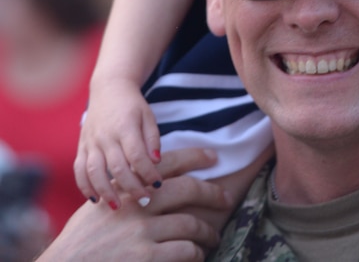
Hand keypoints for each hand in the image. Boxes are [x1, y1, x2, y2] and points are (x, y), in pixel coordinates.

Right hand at [40, 147, 230, 261]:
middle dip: (212, 193)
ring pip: (191, 224)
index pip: (168, 163)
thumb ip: (127, 191)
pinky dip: (195, 252)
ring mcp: (142, 233)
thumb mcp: (101, 205)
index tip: (213, 157)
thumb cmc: (81, 239)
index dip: (194, 157)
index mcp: (127, 187)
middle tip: (226, 198)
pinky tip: (197, 254)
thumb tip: (156, 182)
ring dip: (207, 231)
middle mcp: (137, 206)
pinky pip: (185, 251)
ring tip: (212, 236)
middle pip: (187, 189)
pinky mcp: (147, 259)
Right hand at [74, 78, 162, 207]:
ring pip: (94, 171)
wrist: (109, 89)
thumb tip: (156, 162)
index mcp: (125, 126)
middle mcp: (106, 135)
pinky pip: (79, 169)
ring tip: (117, 206)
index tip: (158, 184)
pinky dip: (84, 186)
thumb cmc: (133, 106)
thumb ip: (152, 139)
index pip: (136, 155)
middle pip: (117, 167)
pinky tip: (95, 199)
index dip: (147, 172)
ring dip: (105, 191)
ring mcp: (91, 141)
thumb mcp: (148, 116)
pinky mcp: (81, 146)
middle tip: (144, 201)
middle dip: (131, 187)